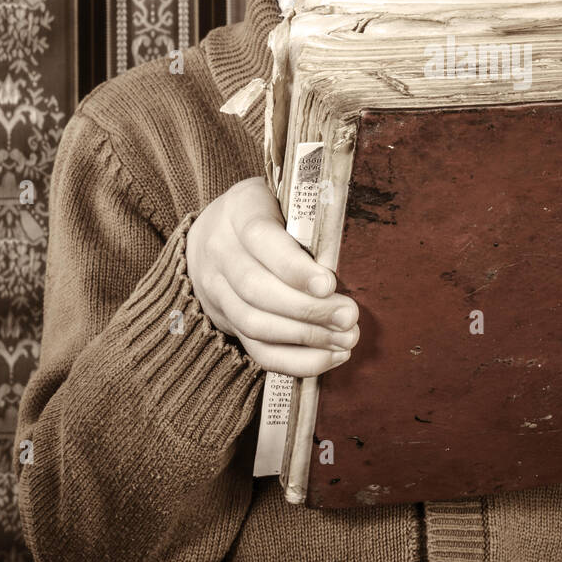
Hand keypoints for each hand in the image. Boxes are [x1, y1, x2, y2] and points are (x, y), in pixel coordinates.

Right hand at [186, 177, 359, 376]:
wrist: (212, 234)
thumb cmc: (269, 212)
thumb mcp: (284, 200)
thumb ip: (310, 221)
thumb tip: (347, 260)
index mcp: (239, 211)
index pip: (260, 239)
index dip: (293, 267)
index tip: (328, 284)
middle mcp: (220, 251)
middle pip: (257, 289)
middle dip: (308, 310)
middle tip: (349, 317)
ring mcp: (216, 290)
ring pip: (255, 324)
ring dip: (306, 337)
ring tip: (347, 339)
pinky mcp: (225, 321)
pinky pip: (257, 350)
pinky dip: (296, 361)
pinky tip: (331, 357)